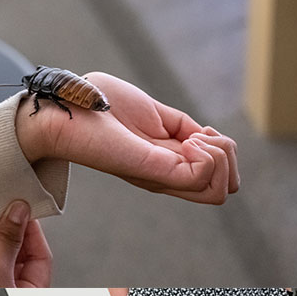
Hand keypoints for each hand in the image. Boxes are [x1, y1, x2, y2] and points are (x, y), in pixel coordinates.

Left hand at [18, 73, 238, 204]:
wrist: (67, 108)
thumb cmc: (100, 106)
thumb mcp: (154, 113)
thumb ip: (182, 127)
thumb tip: (209, 139)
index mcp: (168, 164)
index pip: (219, 180)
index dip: (225, 151)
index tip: (201, 132)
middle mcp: (168, 177)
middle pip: (226, 189)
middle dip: (229, 157)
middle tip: (200, 136)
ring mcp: (162, 177)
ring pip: (221, 189)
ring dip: (221, 155)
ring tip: (193, 137)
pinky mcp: (154, 171)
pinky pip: (203, 176)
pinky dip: (208, 154)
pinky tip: (187, 139)